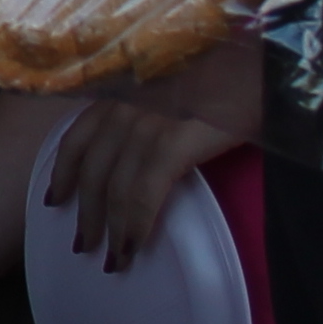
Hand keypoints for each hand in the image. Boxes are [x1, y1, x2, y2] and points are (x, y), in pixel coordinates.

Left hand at [44, 95, 245, 272]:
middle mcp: (125, 103)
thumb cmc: (228, 75)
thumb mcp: (174, 85)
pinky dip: (136, 224)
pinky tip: (135, 247)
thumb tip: (136, 152)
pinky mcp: (173, 140)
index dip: (62, 172)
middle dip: (85, 212)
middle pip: (91, 169)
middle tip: (83, 245)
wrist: (268, 64)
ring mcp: (147, 121)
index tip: (54, 199)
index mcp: (122, 90)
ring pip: (114, 186)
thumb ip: (149, 109)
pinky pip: (144, 193)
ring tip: (113, 259)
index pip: (76, 136)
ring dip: (111, 229)